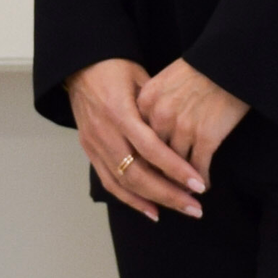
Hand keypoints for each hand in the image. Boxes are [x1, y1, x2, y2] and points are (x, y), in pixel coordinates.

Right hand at [66, 58, 204, 219]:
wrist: (79, 66)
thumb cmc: (116, 68)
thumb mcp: (141, 79)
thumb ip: (158, 108)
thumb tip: (184, 135)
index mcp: (118, 112)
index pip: (150, 149)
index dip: (175, 169)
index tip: (198, 183)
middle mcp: (104, 133)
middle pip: (137, 174)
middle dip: (169, 194)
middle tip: (195, 207)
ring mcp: (94, 145)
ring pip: (124, 183)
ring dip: (154, 201)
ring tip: (182, 209)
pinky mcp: (90, 152)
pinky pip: (110, 183)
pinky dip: (131, 200)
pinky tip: (153, 211)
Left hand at [135, 59, 248, 182]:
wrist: (232, 59)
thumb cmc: (202, 68)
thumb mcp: (166, 80)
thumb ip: (153, 105)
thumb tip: (150, 133)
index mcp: (145, 101)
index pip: (136, 139)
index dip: (141, 159)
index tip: (147, 172)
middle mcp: (159, 116)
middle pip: (151, 157)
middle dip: (158, 178)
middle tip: (165, 191)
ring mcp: (182, 127)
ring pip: (174, 167)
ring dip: (181, 183)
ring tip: (187, 191)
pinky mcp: (206, 136)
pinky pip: (198, 168)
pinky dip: (201, 180)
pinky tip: (205, 184)